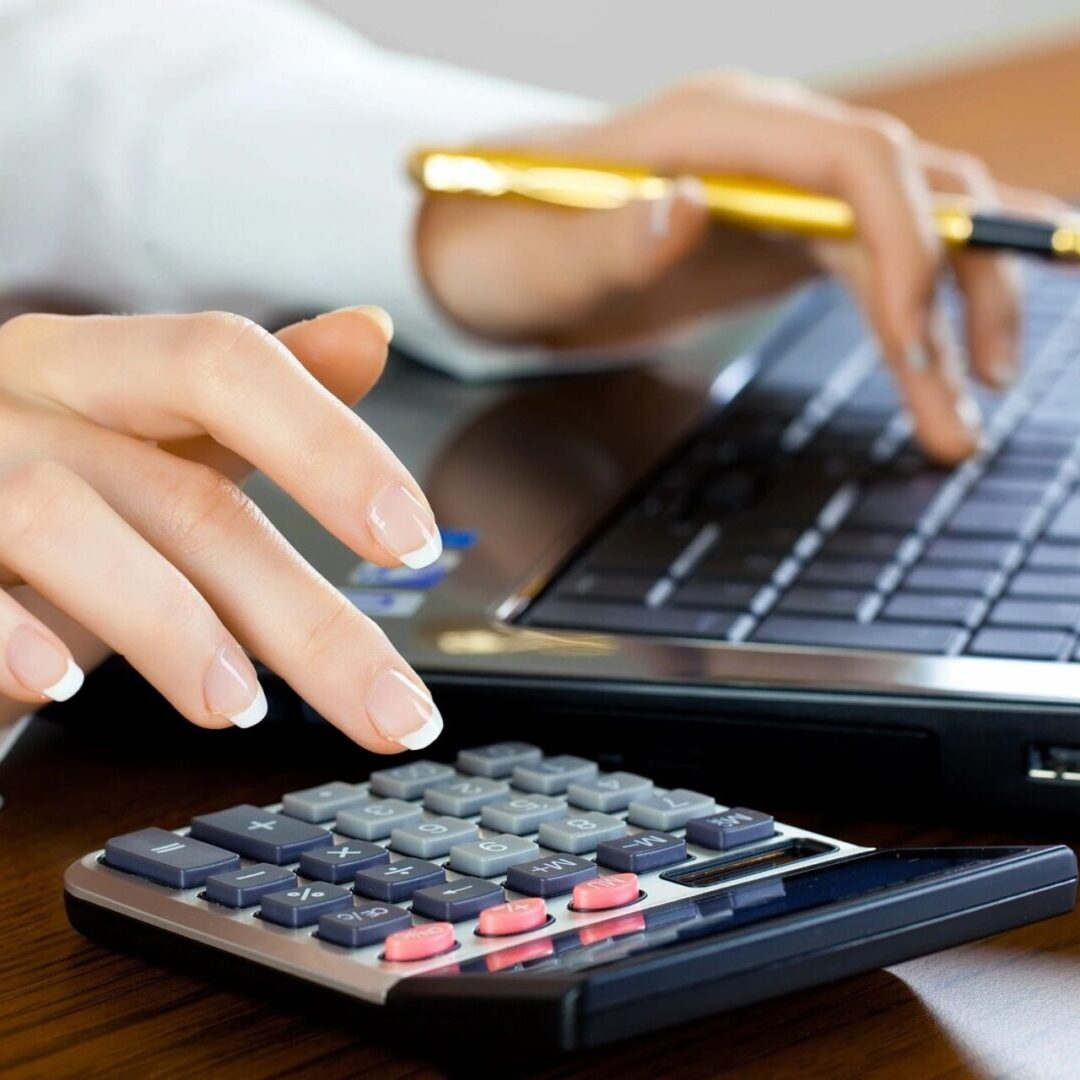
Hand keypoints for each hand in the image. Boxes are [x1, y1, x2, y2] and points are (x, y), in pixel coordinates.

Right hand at [0, 307, 443, 751]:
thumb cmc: (37, 485)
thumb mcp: (148, 435)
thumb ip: (255, 403)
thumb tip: (368, 333)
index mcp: (97, 367)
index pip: (228, 363)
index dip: (332, 448)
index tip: (418, 541)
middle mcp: (21, 399)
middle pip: (186, 495)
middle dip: (309, 620)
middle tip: (397, 712)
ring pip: (62, 520)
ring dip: (169, 624)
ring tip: (240, 708)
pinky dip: (7, 633)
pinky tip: (60, 683)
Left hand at [417, 71, 1064, 463]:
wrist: (495, 246)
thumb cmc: (509, 243)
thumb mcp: (544, 255)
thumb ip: (611, 237)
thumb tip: (686, 211)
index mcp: (718, 127)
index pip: (857, 160)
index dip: (906, 242)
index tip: (912, 340)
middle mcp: (769, 143)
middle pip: (913, 189)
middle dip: (962, 285)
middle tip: (980, 387)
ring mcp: (782, 186)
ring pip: (910, 229)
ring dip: (954, 310)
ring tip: (965, 411)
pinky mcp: (783, 232)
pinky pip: (874, 262)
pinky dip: (912, 316)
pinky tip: (937, 368)